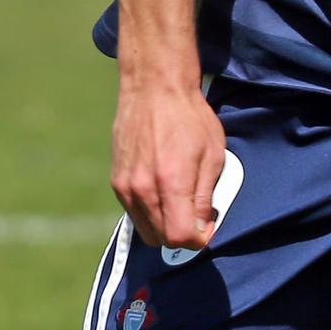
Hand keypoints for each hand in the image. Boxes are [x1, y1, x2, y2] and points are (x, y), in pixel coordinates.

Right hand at [111, 77, 223, 250]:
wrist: (154, 90)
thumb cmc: (190, 119)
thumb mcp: (213, 156)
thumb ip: (206, 197)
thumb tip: (203, 227)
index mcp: (170, 183)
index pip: (181, 237)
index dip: (199, 239)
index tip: (208, 228)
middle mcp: (143, 189)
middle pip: (163, 240)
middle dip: (184, 236)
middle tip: (198, 217)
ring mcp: (126, 187)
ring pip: (146, 231)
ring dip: (166, 227)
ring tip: (182, 203)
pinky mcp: (117, 182)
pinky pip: (134, 214)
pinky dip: (151, 214)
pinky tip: (164, 193)